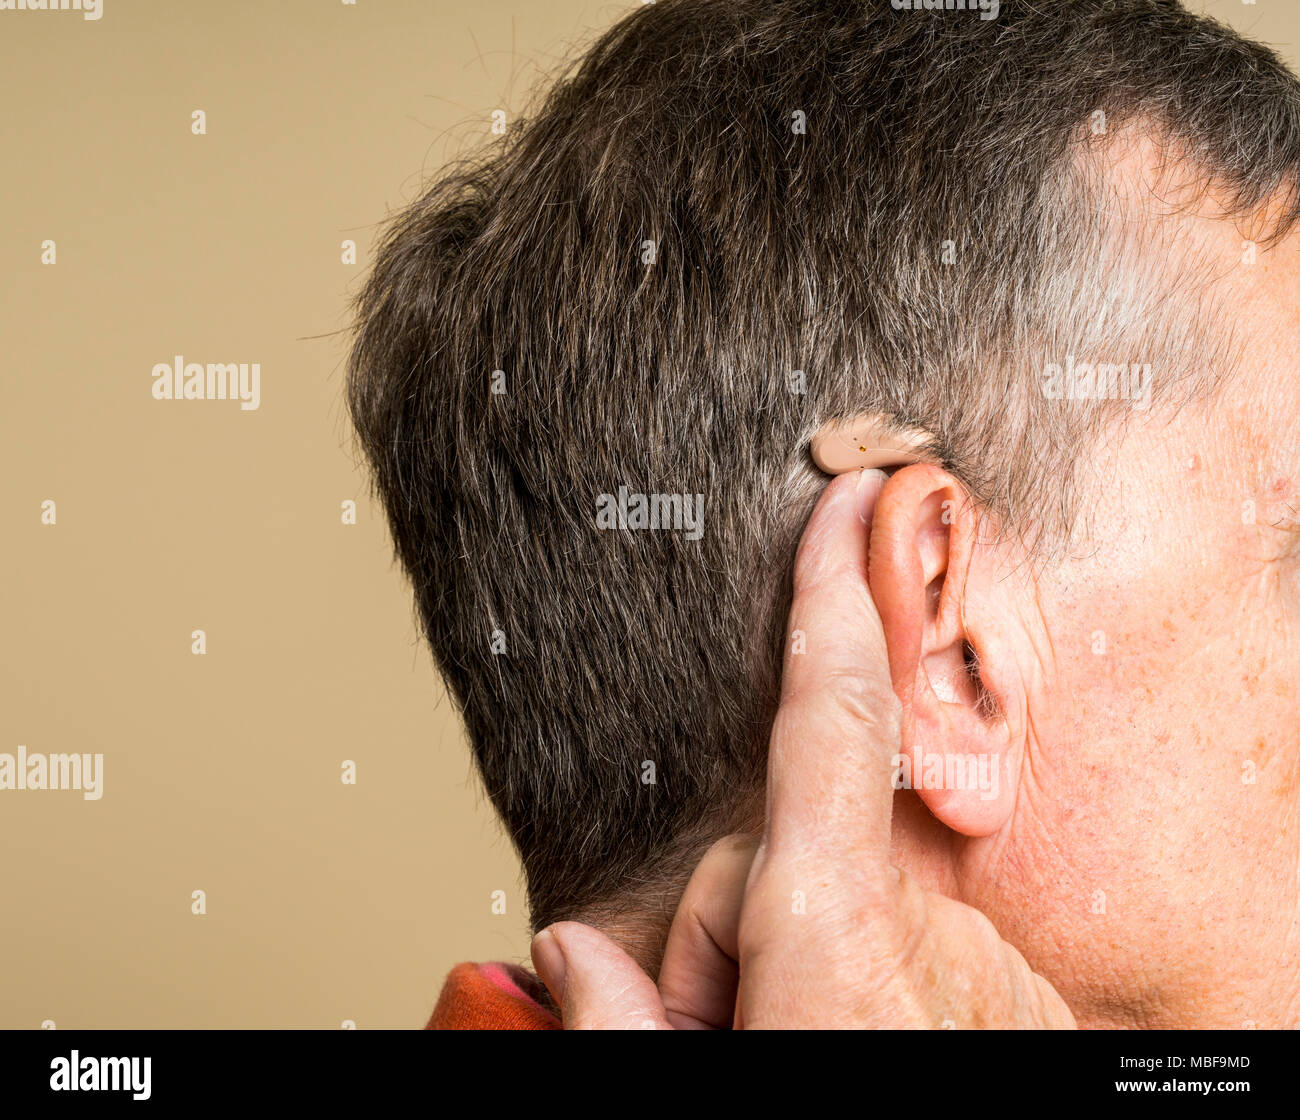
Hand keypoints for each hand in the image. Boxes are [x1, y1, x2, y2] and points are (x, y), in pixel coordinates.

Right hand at [529, 470, 1074, 1028]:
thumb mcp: (691, 1093)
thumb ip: (618, 1018)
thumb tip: (570, 950)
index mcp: (839, 938)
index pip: (831, 715)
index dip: (832, 594)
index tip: (847, 503)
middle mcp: (928, 929)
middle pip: (796, 850)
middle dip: (740, 916)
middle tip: (726, 1021)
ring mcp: (987, 962)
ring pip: (856, 902)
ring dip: (808, 961)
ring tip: (795, 1042)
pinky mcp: (1024, 997)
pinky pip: (921, 941)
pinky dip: (875, 982)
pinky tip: (860, 1040)